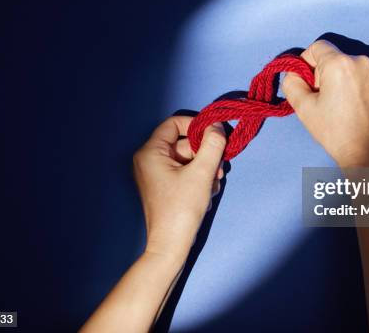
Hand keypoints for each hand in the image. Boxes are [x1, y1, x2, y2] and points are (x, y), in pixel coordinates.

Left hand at [133, 116, 225, 259]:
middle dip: (205, 154)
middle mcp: (149, 160)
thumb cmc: (182, 208)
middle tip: (220, 167)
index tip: (215, 136)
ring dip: (205, 168)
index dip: (197, 126)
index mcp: (150, 152)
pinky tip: (206, 193)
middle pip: (184, 143)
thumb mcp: (202, 172)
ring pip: (188, 159)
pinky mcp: (164, 187)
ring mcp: (156, 174)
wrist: (171, 246)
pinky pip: (185, 172)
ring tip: (213, 184)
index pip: (174, 123)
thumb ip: (212, 145)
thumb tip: (217, 126)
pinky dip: (199, 179)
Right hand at [282, 40, 368, 166]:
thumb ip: (292, 83)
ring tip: (341, 104)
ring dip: (342, 78)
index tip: (306, 81)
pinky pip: (367, 76)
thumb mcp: (303, 108)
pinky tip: (356, 106)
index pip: (318, 47)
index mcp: (340, 63)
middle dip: (325, 73)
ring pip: (351, 66)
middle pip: (335, 57)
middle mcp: (362, 61)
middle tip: (322, 98)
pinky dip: (358, 85)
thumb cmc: (334, 132)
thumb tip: (294, 73)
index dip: (306, 62)